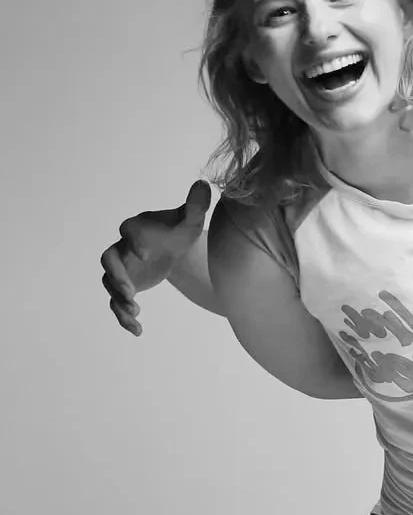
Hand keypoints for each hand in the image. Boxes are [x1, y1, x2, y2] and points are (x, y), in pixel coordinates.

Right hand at [100, 180, 211, 335]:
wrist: (176, 248)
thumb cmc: (181, 230)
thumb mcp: (191, 220)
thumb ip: (196, 205)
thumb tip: (203, 184)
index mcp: (137, 227)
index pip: (128, 231)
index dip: (134, 241)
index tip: (147, 254)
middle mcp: (123, 247)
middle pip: (108, 260)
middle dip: (115, 274)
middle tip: (129, 290)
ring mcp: (122, 268)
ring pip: (110, 284)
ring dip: (118, 299)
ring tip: (135, 312)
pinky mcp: (126, 285)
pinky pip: (117, 302)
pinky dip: (124, 316)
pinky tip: (138, 330)